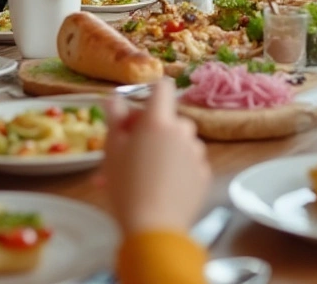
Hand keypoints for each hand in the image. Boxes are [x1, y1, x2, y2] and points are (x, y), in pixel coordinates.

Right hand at [102, 79, 209, 235]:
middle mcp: (182, 132)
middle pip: (170, 119)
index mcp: (158, 121)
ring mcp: (197, 154)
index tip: (139, 113)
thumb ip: (115, 118)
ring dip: (167, 149)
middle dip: (154, 130)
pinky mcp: (205, 175)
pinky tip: (163, 186)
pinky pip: (191, 163)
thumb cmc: (125, 186)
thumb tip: (115, 97)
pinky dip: (180, 168)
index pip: (163, 88)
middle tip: (133, 151)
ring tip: (147, 173)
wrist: (153, 228)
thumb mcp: (111, 150)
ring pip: (182, 142)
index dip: (151, 94)